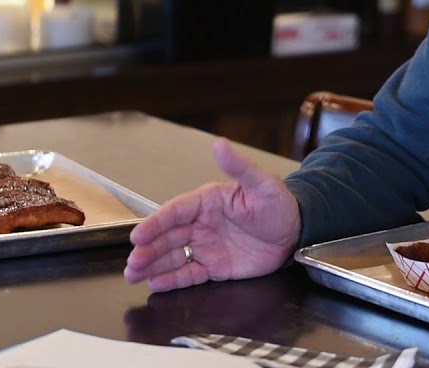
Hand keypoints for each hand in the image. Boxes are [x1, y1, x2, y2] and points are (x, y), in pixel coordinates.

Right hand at [123, 138, 300, 292]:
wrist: (296, 232)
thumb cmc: (278, 204)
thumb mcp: (261, 184)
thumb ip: (239, 166)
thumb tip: (219, 143)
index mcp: (207, 201)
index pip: (175, 211)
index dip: (155, 223)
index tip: (138, 235)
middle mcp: (201, 224)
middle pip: (168, 237)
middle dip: (148, 249)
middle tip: (132, 262)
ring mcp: (206, 246)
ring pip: (173, 256)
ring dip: (152, 266)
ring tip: (133, 275)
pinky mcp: (215, 267)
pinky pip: (189, 274)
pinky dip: (172, 280)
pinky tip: (154, 285)